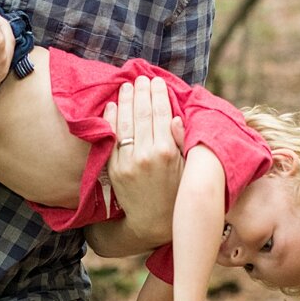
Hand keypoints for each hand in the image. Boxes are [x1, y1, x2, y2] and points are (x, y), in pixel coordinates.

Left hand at [102, 75, 185, 241]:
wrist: (153, 223)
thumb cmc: (177, 193)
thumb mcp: (188, 168)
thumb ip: (182, 142)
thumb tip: (174, 117)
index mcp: (167, 152)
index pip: (161, 114)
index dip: (159, 95)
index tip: (158, 82)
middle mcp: (146, 154)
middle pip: (142, 114)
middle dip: (142, 92)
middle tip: (142, 78)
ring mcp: (127, 161)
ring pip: (125, 123)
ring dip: (126, 101)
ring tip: (127, 86)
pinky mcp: (114, 169)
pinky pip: (112, 139)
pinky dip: (112, 120)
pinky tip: (114, 106)